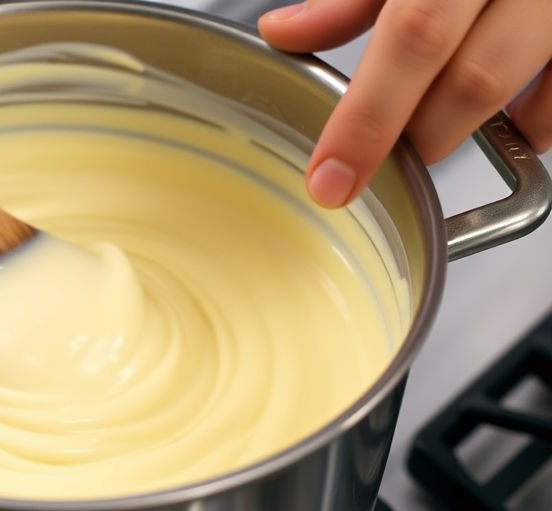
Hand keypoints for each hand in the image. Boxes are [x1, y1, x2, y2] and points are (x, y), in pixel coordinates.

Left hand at [258, 0, 551, 207]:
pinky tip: (507, 118)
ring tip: (434, 127)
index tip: (331, 180)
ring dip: (468, 129)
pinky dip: (530, 122)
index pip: (412, 38)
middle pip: (473, 80)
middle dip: (418, 135)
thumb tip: (282, 32)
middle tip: (384, 153)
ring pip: (518, 95)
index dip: (368, 118)